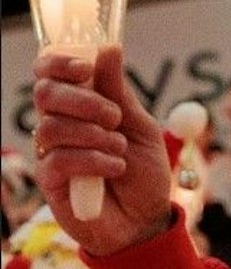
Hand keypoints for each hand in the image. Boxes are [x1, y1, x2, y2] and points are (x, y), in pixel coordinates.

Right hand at [31, 46, 173, 255]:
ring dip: (94, 135)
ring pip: (52, 126)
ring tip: (120, 150)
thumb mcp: (141, 128)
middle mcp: (59, 125)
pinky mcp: (51, 181)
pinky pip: (59, 159)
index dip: (59, 62)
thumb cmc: (144, 174)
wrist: (147, 221)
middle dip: (83, 100)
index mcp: (79, 106)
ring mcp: (51, 153)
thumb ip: (120, 92)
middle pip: (46, 94)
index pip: (49, 72)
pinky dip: (93, 160)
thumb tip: (108, 47)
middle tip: (114, 117)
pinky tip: (114, 168)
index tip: (84, 66)